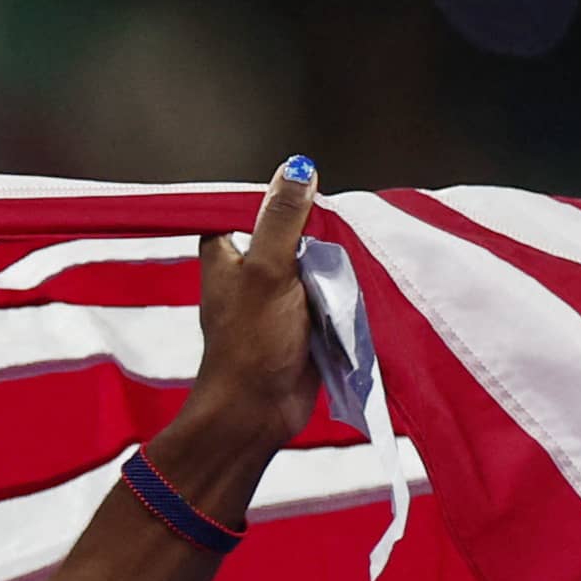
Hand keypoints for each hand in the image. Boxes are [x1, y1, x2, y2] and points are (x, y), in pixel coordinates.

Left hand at [152, 157, 324, 523]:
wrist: (259, 412)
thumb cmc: (251, 344)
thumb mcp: (267, 270)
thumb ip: (282, 220)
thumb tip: (297, 169)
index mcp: (224, 254)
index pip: (247, 208)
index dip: (276, 200)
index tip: (305, 196)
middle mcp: (248, 272)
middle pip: (289, 231)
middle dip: (314, 230)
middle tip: (335, 230)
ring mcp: (277, 298)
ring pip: (312, 261)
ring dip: (331, 262)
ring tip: (345, 262)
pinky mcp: (302, 322)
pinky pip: (326, 292)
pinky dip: (339, 289)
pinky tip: (355, 285)